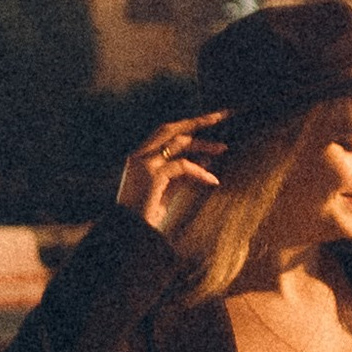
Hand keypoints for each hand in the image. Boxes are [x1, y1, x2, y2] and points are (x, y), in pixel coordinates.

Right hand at [119, 111, 224, 234]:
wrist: (128, 235)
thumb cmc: (145, 217)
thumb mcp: (168, 191)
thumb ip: (184, 173)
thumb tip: (206, 156)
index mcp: (139, 157)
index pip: (166, 132)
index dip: (188, 125)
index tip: (209, 120)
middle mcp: (139, 156)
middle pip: (171, 128)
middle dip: (197, 120)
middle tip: (222, 116)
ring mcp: (143, 163)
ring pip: (178, 142)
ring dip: (204, 144)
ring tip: (224, 149)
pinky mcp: (151, 175)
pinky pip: (182, 166)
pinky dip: (200, 171)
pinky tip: (212, 180)